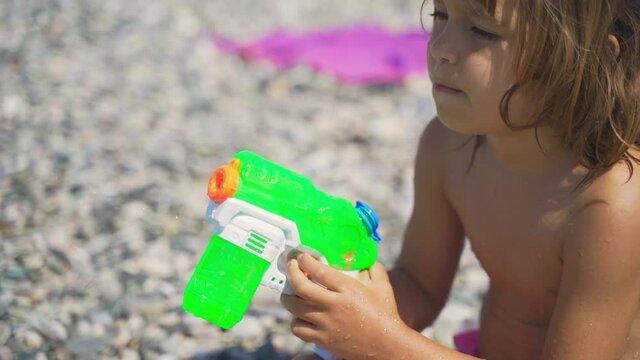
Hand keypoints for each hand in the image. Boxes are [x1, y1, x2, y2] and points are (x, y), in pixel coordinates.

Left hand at [280, 253, 403, 359]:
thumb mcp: (383, 286)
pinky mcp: (323, 340)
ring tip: (290, 292)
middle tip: (291, 267)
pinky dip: (295, 321)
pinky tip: (300, 316)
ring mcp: (327, 324)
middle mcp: (334, 305)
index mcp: (348, 289)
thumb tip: (364, 258)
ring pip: (295, 308)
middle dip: (291, 273)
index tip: (302, 256)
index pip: (319, 270)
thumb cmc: (386, 314)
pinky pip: (298, 329)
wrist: (387, 346)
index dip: (305, 260)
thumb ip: (373, 268)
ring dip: (289, 297)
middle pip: (301, 287)